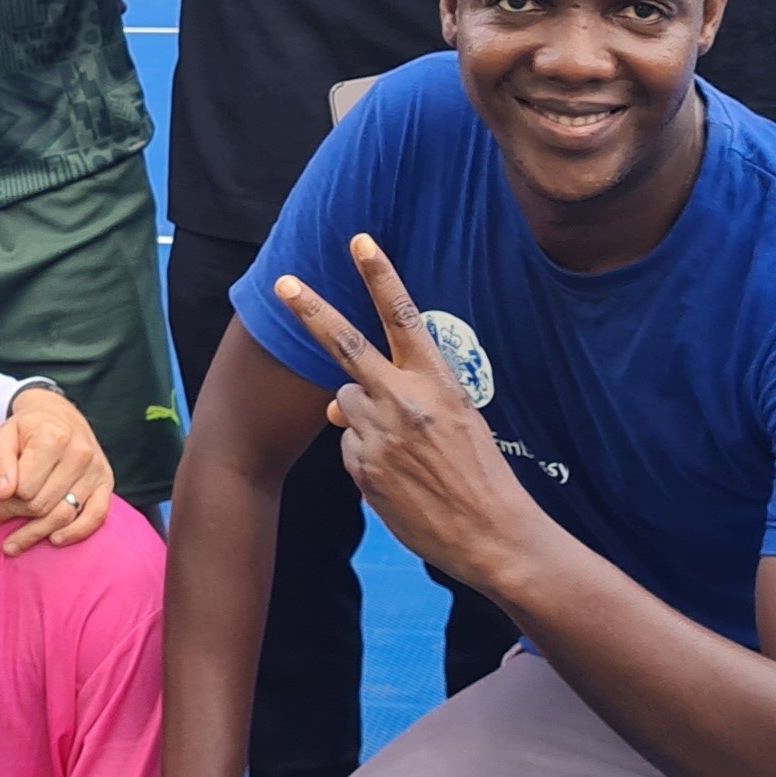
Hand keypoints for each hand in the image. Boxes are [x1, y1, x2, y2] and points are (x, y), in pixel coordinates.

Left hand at [0, 385, 114, 553]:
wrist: (59, 415)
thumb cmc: (28, 428)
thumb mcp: (4, 434)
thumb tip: (3, 493)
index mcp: (52, 438)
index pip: (25, 488)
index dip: (5, 500)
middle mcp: (79, 454)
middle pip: (43, 504)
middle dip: (16, 516)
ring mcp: (95, 470)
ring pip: (64, 515)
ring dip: (36, 533)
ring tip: (12, 544)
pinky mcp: (106, 483)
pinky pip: (96, 516)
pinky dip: (76, 532)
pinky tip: (55, 539)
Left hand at [272, 236, 540, 589]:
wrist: (492, 534)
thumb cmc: (480, 473)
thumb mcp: (456, 421)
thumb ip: (401, 398)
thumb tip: (335, 402)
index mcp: (439, 382)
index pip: (405, 318)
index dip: (381, 277)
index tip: (360, 242)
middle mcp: (405, 400)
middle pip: (346, 345)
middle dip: (312, 310)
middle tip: (283, 283)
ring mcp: (380, 434)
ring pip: (343, 404)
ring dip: (360, 418)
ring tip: (404, 453)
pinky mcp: (363, 468)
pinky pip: (349, 448)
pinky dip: (365, 458)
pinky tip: (399, 479)